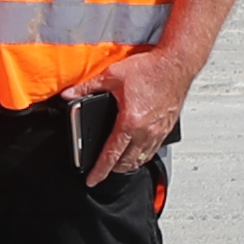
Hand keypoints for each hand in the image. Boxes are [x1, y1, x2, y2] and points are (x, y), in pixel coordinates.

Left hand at [79, 46, 200, 183]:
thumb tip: (67, 94)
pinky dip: (143, 155)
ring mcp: (158, 131)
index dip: (100, 170)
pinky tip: (138, 150)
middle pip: (127, 162)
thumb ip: (87, 87)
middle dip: (113, 169)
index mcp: (130, 121)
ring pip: (142, 158)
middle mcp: (146, 131)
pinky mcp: (167, 127)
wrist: (176, 63)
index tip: (92, 179)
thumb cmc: (150, 68)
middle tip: (103, 170)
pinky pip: (154, 149)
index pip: (111, 154)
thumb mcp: (112, 75)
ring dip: (129, 164)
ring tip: (118, 163)